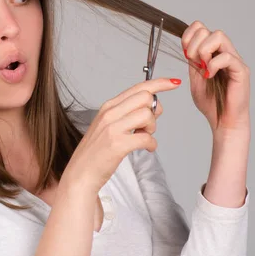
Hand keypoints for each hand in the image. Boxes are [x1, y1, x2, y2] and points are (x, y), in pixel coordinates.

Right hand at [62, 78, 181, 195]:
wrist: (80, 173)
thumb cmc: (96, 152)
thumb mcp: (109, 125)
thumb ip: (128, 113)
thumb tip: (153, 107)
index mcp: (108, 106)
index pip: (138, 87)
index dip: (159, 83)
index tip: (173, 82)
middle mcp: (110, 113)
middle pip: (145, 97)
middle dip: (154, 111)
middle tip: (148, 125)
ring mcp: (112, 128)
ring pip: (147, 115)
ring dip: (152, 128)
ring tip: (143, 137)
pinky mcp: (117, 144)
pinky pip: (147, 138)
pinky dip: (152, 145)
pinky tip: (146, 148)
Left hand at [181, 20, 250, 135]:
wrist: (223, 121)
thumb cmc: (211, 103)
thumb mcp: (194, 78)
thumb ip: (192, 61)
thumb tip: (186, 46)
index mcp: (212, 53)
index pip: (200, 28)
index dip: (188, 36)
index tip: (185, 53)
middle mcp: (225, 53)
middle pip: (208, 29)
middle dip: (194, 45)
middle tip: (193, 62)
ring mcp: (234, 60)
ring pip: (219, 36)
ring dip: (204, 51)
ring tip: (203, 68)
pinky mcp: (241, 70)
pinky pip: (226, 56)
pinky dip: (213, 65)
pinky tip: (209, 76)